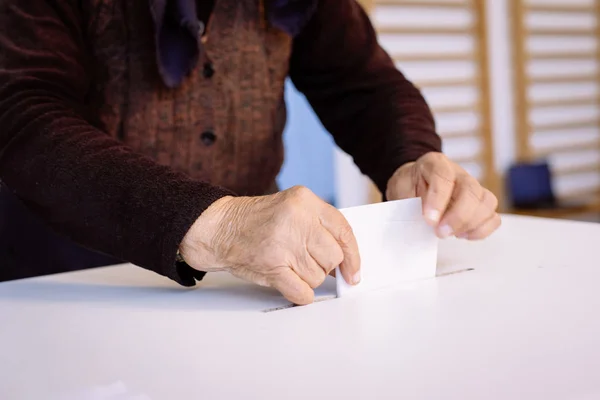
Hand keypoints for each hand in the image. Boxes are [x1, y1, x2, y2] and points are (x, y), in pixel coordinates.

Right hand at [179, 186, 360, 304]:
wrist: (220, 228)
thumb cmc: (255, 220)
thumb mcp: (292, 208)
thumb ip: (319, 226)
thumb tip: (346, 259)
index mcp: (304, 201)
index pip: (343, 230)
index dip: (353, 255)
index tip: (354, 271)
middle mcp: (296, 220)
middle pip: (334, 257)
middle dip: (324, 266)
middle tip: (308, 261)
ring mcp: (283, 244)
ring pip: (318, 277)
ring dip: (307, 278)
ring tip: (289, 265)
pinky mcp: (272, 267)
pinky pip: (302, 292)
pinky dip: (300, 294)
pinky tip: (289, 281)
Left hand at [385, 152, 499, 239]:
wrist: (415, 183)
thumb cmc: (408, 186)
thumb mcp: (398, 188)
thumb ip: (406, 201)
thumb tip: (415, 222)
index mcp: (435, 163)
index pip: (443, 176)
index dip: (438, 199)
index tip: (429, 220)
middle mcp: (458, 173)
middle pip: (471, 190)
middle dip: (458, 216)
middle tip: (440, 233)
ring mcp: (473, 188)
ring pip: (487, 202)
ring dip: (470, 224)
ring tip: (450, 234)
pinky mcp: (480, 204)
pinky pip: (493, 217)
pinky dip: (481, 230)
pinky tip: (463, 235)